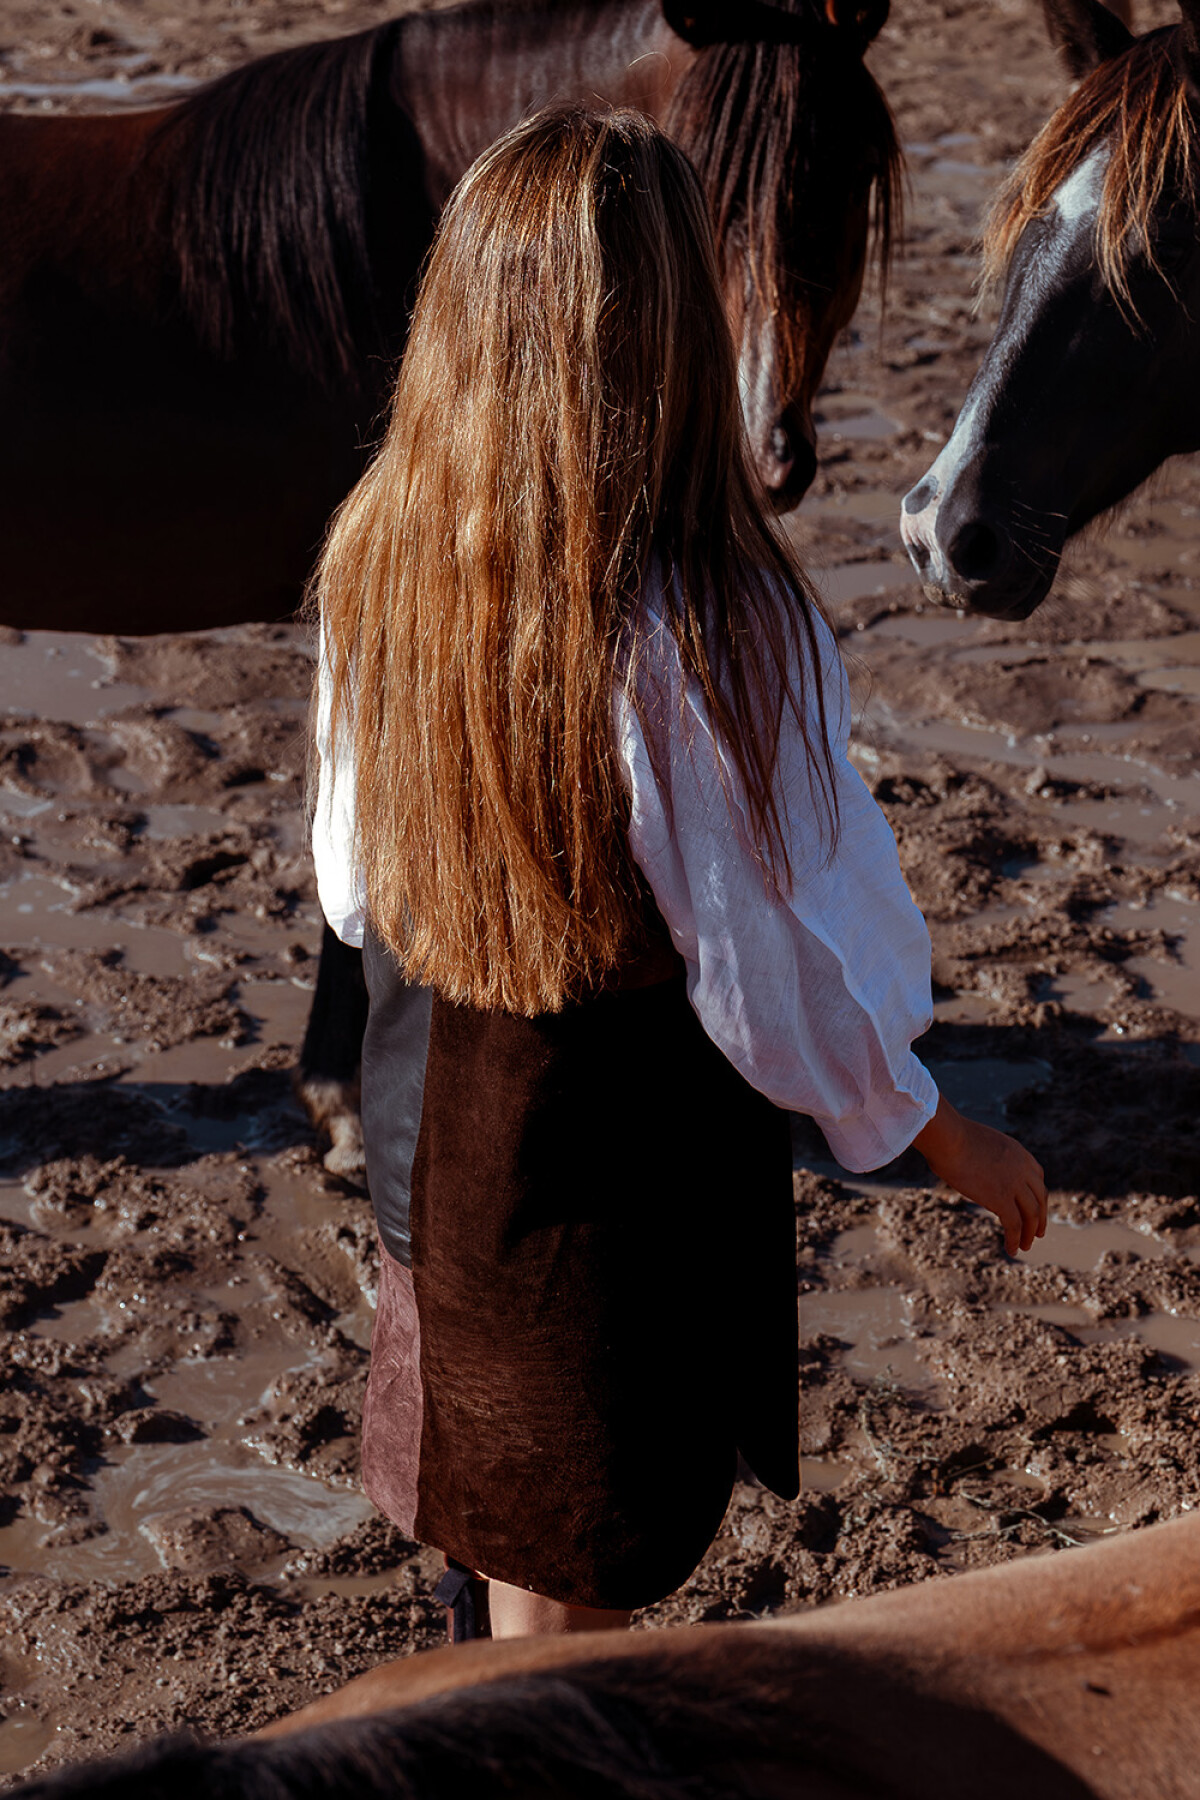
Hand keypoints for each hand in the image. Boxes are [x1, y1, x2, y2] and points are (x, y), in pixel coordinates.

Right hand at [913, 1093, 1047, 1254]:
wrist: (948, 1136)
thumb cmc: (948, 1135)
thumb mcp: (974, 1142)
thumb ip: (979, 1155)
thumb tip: (963, 1159)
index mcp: (1017, 1152)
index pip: (1037, 1177)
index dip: (1037, 1195)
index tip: (1034, 1206)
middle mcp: (1022, 1168)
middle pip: (1039, 1198)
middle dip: (1040, 1217)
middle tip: (1037, 1233)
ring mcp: (1014, 1184)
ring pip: (1030, 1215)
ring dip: (1029, 1233)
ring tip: (1024, 1246)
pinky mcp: (1002, 1199)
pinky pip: (1014, 1225)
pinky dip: (1014, 1240)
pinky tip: (1012, 1249)